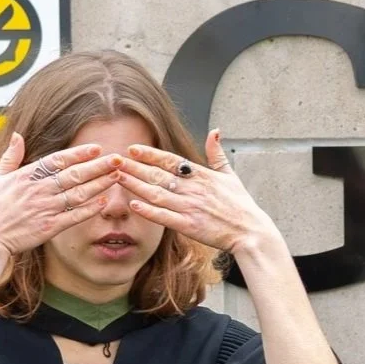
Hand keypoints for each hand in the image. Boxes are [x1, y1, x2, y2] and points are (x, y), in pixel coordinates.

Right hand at [0, 133, 115, 262]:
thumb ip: (10, 157)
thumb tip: (17, 135)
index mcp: (26, 176)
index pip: (57, 160)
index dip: (78, 154)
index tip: (96, 148)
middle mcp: (38, 190)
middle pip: (74, 175)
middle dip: (98, 166)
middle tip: (118, 159)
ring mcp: (45, 209)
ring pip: (78, 194)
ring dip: (100, 184)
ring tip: (117, 176)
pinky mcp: (50, 227)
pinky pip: (75, 216)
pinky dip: (90, 209)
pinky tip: (104, 201)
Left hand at [114, 132, 277, 254]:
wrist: (251, 232)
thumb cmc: (241, 206)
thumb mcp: (231, 175)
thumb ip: (218, 154)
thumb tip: (215, 131)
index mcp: (202, 175)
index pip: (171, 160)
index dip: (150, 154)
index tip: (132, 149)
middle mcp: (194, 189)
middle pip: (158, 175)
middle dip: (134, 167)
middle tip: (113, 161)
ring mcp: (190, 207)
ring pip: (157, 194)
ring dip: (135, 185)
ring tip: (118, 178)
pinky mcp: (190, 226)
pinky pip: (165, 217)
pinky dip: (149, 210)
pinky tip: (134, 204)